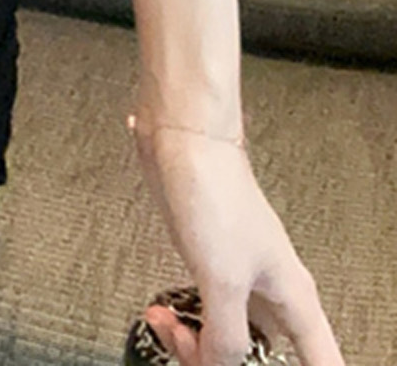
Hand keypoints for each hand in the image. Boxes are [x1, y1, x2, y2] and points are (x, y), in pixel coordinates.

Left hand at [130, 122, 345, 365]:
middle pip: (266, 357)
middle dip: (229, 364)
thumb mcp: (224, 278)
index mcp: (295, 300)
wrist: (183, 142)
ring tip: (169, 329)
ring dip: (197, 344)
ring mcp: (239, 279)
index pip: (323, 363)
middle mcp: (273, 294)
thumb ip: (227, 333)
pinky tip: (163, 315)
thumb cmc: (214, 192)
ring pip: (230, 337)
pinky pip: (203, 311)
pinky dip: (184, 321)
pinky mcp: (208, 265)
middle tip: (196, 356)